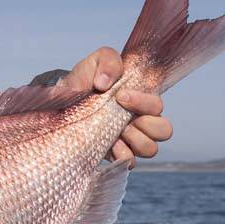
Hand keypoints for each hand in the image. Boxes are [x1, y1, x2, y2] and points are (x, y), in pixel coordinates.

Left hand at [60, 47, 172, 166]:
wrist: (60, 103)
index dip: (144, 102)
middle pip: (164, 130)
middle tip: (122, 119)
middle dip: (145, 124)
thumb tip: (104, 83)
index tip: (120, 96)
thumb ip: (107, 61)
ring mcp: (129, 140)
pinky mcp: (116, 154)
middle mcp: (140, 120)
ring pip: (151, 149)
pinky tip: (109, 145)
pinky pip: (130, 162)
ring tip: (116, 133)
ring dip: (135, 140)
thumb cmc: (82, 82)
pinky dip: (122, 155)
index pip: (158, 106)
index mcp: (140, 99)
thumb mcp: (93, 63)